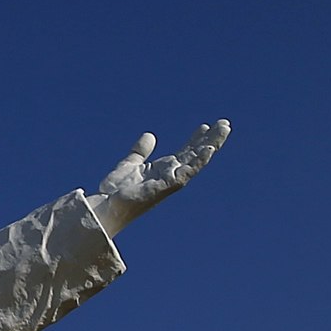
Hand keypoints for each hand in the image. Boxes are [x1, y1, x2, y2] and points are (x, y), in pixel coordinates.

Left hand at [87, 119, 229, 234]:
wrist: (106, 207)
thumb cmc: (117, 191)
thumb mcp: (130, 163)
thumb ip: (140, 151)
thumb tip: (150, 135)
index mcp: (163, 170)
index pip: (185, 152)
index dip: (196, 139)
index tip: (205, 126)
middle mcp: (170, 175)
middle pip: (196, 154)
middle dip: (210, 139)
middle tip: (225, 124)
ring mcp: (171, 180)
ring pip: (197, 159)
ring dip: (212, 144)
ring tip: (224, 129)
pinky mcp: (167, 185)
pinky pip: (187, 171)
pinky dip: (199, 160)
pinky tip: (209, 148)